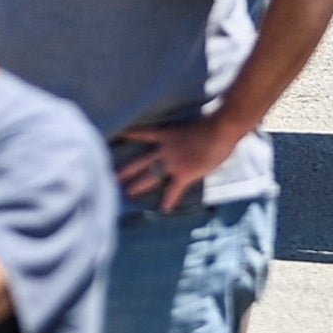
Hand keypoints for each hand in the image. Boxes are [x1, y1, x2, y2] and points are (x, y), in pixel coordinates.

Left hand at [114, 119, 234, 212]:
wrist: (220, 130)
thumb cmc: (211, 123)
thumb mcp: (192, 124)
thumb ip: (185, 134)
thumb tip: (190, 137)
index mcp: (167, 135)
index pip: (144, 134)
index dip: (131, 135)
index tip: (119, 137)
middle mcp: (166, 150)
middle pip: (141, 161)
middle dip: (127, 170)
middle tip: (113, 177)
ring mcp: (173, 163)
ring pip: (151, 176)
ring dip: (138, 185)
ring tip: (128, 193)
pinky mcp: (184, 174)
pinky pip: (174, 191)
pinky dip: (169, 201)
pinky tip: (164, 210)